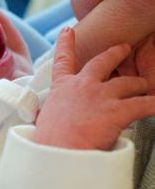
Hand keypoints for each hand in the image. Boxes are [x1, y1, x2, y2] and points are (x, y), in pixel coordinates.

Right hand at [34, 28, 154, 149]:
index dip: (65, 44)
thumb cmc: (48, 145)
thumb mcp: (44, 122)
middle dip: (116, 53)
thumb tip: (53, 121)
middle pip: (103, 63)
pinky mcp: (117, 112)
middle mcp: (82, 86)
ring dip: (139, 84)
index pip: (62, 61)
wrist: (57, 156)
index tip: (67, 32)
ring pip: (128, 83)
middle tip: (124, 47)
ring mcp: (101, 97)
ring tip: (146, 86)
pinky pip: (144, 105)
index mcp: (62, 89)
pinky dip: (154, 104)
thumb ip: (54, 114)